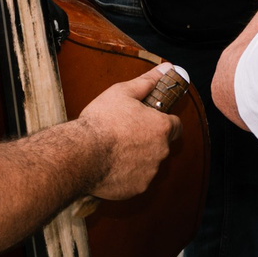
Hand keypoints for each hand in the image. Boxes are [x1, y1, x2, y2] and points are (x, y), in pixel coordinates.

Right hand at [78, 67, 182, 200]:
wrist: (81, 154)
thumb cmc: (101, 121)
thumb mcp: (123, 92)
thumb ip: (148, 81)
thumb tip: (167, 69)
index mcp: (161, 127)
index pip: (176, 125)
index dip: (163, 120)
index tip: (148, 119)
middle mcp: (161, 151)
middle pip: (161, 144)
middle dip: (147, 139)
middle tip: (125, 133)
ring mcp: (150, 172)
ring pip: (149, 162)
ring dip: (138, 157)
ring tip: (114, 150)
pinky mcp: (137, 188)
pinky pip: (136, 179)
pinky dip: (127, 174)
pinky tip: (110, 165)